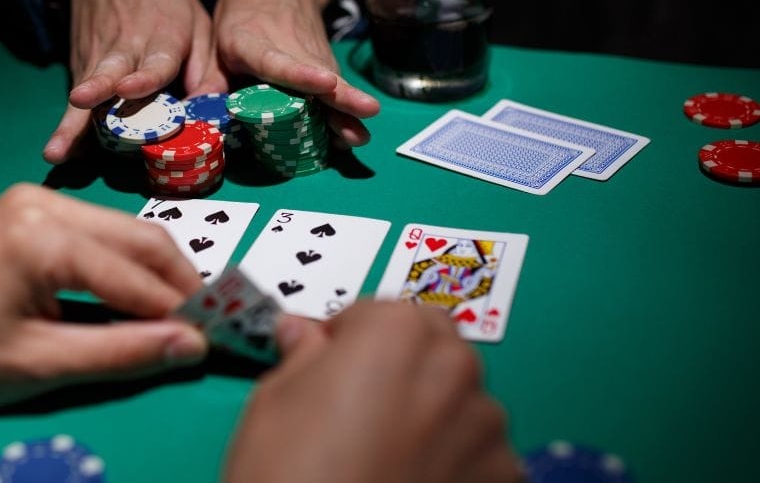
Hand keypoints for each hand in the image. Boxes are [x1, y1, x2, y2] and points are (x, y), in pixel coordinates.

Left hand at [0, 185, 205, 409]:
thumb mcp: (38, 365)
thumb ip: (121, 353)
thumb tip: (192, 347)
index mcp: (42, 236)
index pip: (137, 275)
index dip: (183, 311)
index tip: (221, 341)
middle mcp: (44, 202)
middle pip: (141, 238)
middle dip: (180, 284)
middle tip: (209, 329)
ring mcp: (36, 199)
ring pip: (124, 231)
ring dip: (157, 274)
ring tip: (178, 319)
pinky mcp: (30, 208)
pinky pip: (99, 233)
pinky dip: (125, 265)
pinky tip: (136, 298)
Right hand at [42, 0, 218, 163]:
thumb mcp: (197, 19)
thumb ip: (205, 67)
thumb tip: (209, 114)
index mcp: (162, 35)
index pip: (154, 61)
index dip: (143, 77)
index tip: (127, 88)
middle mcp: (125, 48)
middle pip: (109, 74)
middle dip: (95, 91)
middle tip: (79, 104)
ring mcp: (97, 57)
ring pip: (85, 92)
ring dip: (70, 122)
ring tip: (55, 150)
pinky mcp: (80, 65)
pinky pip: (78, 100)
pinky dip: (69, 125)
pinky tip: (59, 150)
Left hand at [210, 0, 380, 147]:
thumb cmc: (243, 16)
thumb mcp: (219, 40)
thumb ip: (211, 79)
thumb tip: (195, 113)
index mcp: (252, 41)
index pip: (276, 60)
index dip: (300, 74)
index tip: (325, 83)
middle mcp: (288, 48)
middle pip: (317, 74)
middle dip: (341, 96)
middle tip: (364, 112)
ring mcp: (311, 56)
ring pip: (332, 84)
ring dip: (346, 110)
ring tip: (360, 136)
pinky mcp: (325, 64)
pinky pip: (334, 91)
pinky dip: (343, 113)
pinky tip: (351, 134)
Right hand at [224, 302, 521, 482]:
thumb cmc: (288, 476)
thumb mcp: (273, 403)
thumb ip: (302, 356)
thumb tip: (303, 335)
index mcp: (396, 332)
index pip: (378, 312)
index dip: (348, 339)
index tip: (328, 366)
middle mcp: (454, 367)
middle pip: (431, 347)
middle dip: (401, 366)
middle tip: (357, 409)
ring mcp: (487, 427)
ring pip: (460, 400)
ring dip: (432, 413)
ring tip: (385, 456)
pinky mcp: (505, 478)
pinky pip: (479, 452)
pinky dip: (456, 462)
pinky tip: (412, 482)